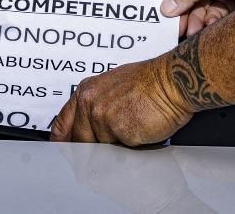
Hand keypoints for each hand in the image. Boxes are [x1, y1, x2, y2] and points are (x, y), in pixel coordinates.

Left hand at [49, 53, 194, 145]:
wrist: (172, 80)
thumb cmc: (151, 82)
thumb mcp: (113, 87)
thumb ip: (97, 106)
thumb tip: (92, 128)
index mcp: (86, 92)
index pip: (63, 123)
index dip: (61, 142)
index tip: (61, 152)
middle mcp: (89, 103)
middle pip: (79, 142)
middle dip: (90, 153)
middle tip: (103, 153)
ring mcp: (102, 117)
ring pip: (102, 149)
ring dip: (117, 147)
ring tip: (134, 130)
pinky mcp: (118, 129)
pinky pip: (121, 151)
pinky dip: (132, 148)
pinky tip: (142, 131)